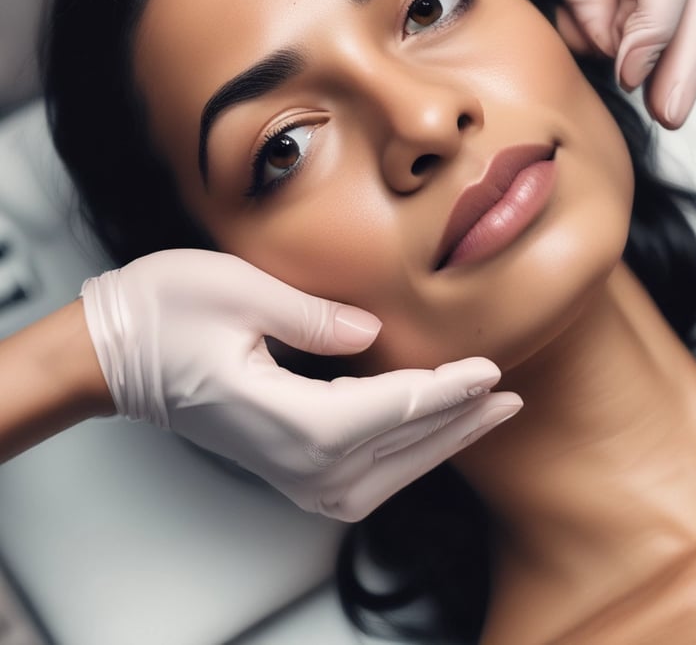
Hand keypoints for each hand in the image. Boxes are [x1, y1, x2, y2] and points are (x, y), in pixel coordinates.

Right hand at [81, 249, 521, 520]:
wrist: (115, 356)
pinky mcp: (285, 467)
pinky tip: (426, 433)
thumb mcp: (239, 290)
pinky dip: (405, 455)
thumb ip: (314, 314)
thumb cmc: (164, 314)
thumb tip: (372, 332)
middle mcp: (298, 462)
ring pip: (387, 472)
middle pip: (401, 448)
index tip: (492, 371)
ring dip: (438, 443)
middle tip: (509, 400)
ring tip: (483, 416)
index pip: (394, 409)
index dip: (448, 389)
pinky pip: (363, 475)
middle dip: (460, 422)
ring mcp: (289, 473)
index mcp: (293, 419)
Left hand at [519, 0, 695, 127]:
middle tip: (668, 117)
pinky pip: (656, 1)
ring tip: (642, 100)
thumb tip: (596, 39)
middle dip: (681, 67)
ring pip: (683, 13)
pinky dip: (630, 28)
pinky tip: (601, 45)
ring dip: (657, 56)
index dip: (650, 37)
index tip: (628, 77)